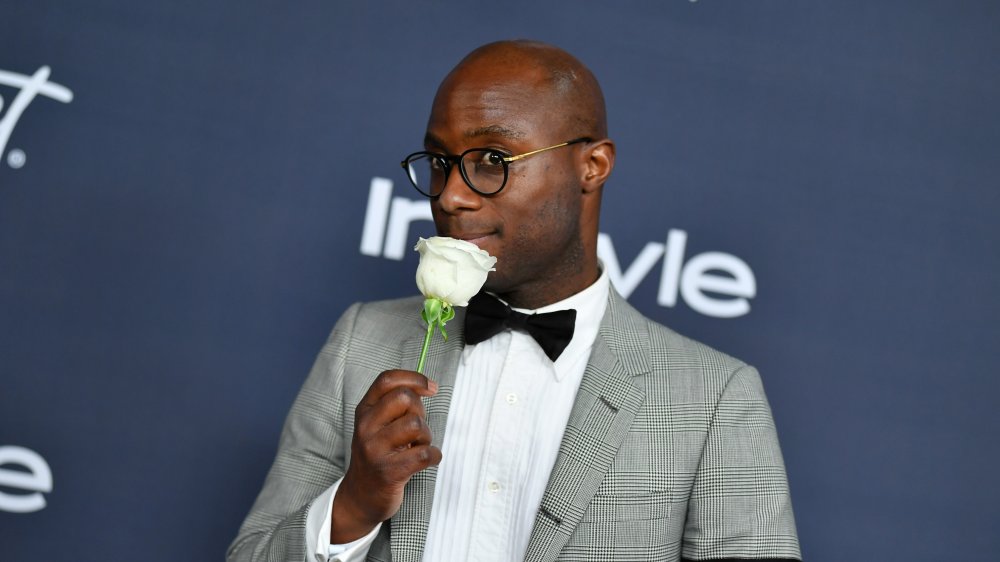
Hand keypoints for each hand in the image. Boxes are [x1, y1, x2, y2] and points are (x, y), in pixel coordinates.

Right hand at [331, 370, 441, 542]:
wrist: (361, 496)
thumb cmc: (379, 454)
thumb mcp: (377, 425)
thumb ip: (395, 405)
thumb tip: (428, 386)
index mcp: (364, 411)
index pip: (387, 380)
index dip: (414, 378)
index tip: (431, 387)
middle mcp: (365, 427)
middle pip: (405, 398)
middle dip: (420, 411)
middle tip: (416, 430)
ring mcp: (375, 450)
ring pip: (416, 425)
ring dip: (427, 436)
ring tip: (417, 446)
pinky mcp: (389, 472)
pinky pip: (425, 453)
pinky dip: (434, 456)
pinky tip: (426, 460)